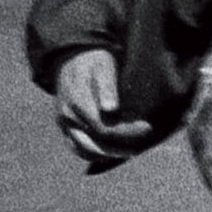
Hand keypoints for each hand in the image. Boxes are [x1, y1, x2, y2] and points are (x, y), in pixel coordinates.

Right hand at [45, 45, 156, 166]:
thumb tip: (110, 109)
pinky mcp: (65, 125)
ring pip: (82, 149)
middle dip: (118, 149)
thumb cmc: (94, 62)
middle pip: (94, 143)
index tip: (147, 128)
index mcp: (77, 102)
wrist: (72, 57)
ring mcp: (64, 122)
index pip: (104, 128)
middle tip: (138, 148)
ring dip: (105, 154)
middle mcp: (68, 116)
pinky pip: (76, 146)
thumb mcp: (103, 68)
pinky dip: (92, 153)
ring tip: (128, 151)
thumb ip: (106, 89)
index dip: (127, 132)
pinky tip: (111, 152)